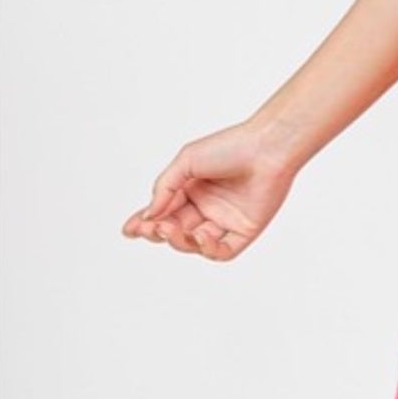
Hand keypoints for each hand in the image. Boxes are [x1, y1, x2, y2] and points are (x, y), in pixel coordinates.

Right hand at [121, 119, 300, 261]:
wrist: (267, 147)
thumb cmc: (230, 147)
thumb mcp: (187, 162)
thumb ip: (165, 188)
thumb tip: (149, 215)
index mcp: (192, 190)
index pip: (163, 213)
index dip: (145, 223)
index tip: (129, 230)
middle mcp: (207, 207)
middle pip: (175, 230)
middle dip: (159, 233)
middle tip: (153, 227)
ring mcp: (225, 220)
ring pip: (195, 244)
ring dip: (179, 242)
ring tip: (171, 229)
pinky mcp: (245, 230)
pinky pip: (222, 251)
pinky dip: (208, 250)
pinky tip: (200, 237)